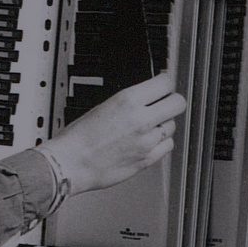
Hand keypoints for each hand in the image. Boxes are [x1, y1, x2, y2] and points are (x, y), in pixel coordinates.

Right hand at [35, 72, 186, 195]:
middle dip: (172, 102)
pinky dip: (161, 143)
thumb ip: (130, 101)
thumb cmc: (77, 138)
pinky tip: (147, 142)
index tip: (163, 86)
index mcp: (127, 101)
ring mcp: (147, 140)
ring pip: (172, 126)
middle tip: (164, 104)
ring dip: (163, 124)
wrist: (69, 163)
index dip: (165, 83)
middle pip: (178, 103)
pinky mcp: (148, 159)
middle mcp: (141, 119)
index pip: (165, 83)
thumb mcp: (103, 106)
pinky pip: (167, 145)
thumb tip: (147, 97)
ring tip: (147, 128)